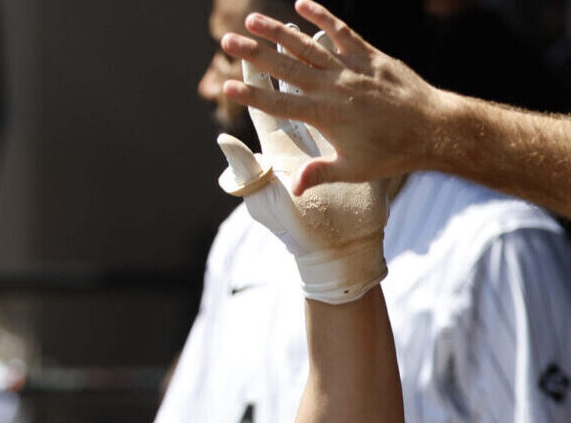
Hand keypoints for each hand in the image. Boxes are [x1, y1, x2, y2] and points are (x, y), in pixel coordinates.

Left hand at [214, 43, 386, 302]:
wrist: (342, 248)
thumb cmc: (303, 230)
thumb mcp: (271, 197)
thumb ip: (246, 169)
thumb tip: (222, 140)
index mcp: (280, 148)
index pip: (263, 105)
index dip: (252, 80)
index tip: (243, 53)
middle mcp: (300, 137)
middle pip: (283, 90)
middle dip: (270, 59)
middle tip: (258, 28)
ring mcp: (324, 138)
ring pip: (314, 90)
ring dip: (306, 61)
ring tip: (299, 26)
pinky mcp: (348, 146)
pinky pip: (343, 104)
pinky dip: (341, 81)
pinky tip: (342, 54)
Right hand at [218, 0, 443, 193]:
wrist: (433, 128)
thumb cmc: (392, 153)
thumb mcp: (353, 170)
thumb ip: (319, 173)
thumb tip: (293, 186)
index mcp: (325, 116)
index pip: (279, 105)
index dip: (250, 96)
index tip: (225, 86)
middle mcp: (334, 88)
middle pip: (285, 69)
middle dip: (253, 54)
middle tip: (226, 40)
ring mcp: (351, 69)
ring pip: (308, 46)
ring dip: (278, 31)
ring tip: (254, 19)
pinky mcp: (369, 56)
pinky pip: (342, 32)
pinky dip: (322, 17)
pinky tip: (302, 5)